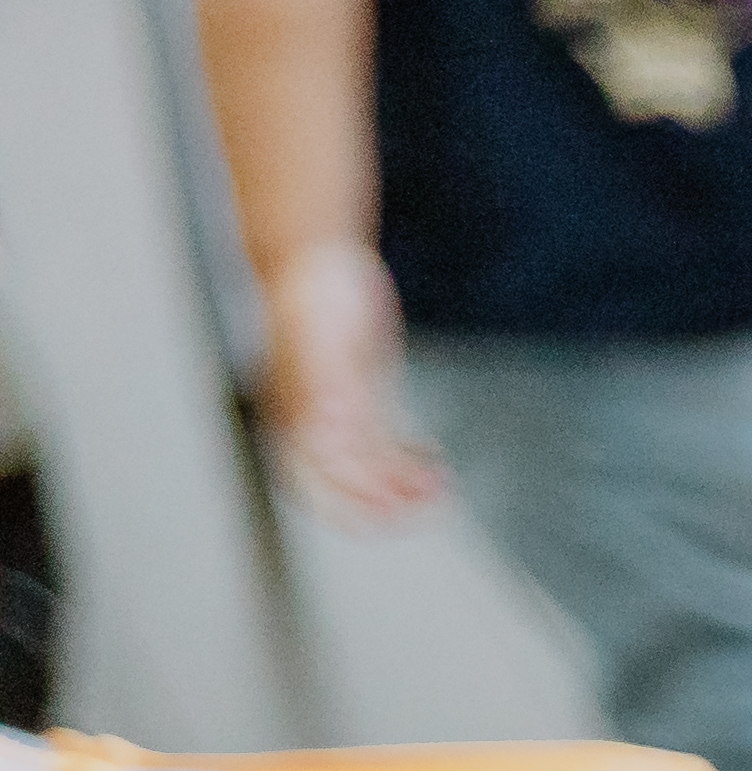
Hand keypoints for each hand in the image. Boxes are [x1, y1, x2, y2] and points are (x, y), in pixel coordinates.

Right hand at [258, 239, 445, 522]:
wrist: (317, 259)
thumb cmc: (311, 290)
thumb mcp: (317, 335)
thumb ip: (321, 384)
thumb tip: (324, 431)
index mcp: (293, 409)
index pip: (314, 475)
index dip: (349, 500)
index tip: (388, 512)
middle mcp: (313, 417)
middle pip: (343, 481)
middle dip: (383, 502)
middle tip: (426, 507)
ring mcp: (340, 409)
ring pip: (368, 467)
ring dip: (403, 485)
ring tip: (439, 488)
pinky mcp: (363, 396)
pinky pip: (384, 443)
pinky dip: (407, 460)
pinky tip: (432, 463)